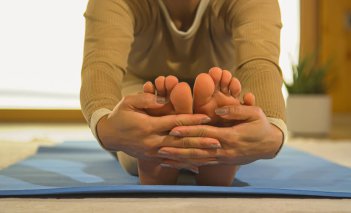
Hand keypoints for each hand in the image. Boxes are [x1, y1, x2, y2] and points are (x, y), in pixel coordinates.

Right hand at [96, 93, 221, 171]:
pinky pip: (172, 161)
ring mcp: (153, 152)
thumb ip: (147, 99)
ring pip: (179, 154)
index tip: (207, 118)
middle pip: (181, 142)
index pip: (174, 122)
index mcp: (148, 126)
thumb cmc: (120, 114)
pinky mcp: (153, 157)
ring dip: (197, 155)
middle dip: (200, 142)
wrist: (109, 135)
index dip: (191, 119)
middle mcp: (152, 141)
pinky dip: (186, 163)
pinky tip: (199, 165)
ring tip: (214, 155)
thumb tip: (164, 98)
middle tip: (218, 141)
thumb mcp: (129, 101)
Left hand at [156, 94, 283, 166]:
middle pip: (197, 150)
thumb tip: (217, 111)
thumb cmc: (261, 126)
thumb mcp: (254, 113)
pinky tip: (178, 164)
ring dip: (180, 160)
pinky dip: (189, 164)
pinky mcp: (223, 161)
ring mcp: (223, 158)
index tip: (173, 129)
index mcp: (231, 136)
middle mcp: (224, 150)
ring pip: (198, 160)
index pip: (205, 134)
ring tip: (163, 158)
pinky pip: (203, 164)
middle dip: (178, 149)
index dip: (189, 132)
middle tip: (161, 147)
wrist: (269, 145)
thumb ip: (236, 110)